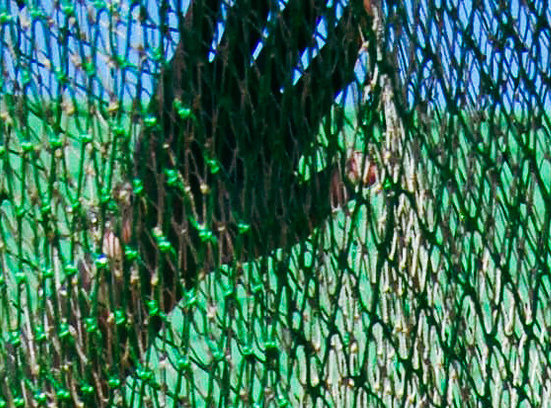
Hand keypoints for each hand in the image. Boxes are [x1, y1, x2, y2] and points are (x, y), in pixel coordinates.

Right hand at [129, 0, 373, 269]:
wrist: (175, 242)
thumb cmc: (235, 236)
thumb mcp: (289, 216)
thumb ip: (329, 190)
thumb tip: (374, 168)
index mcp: (293, 124)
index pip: (328, 73)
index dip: (348, 41)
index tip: (370, 9)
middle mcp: (263, 95)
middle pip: (293, 39)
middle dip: (311, 6)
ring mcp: (225, 84)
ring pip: (249, 26)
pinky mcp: (185, 80)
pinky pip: (198, 34)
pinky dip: (208, 8)